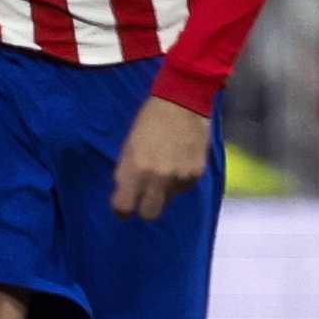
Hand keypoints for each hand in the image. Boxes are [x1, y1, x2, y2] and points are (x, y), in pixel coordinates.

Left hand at [111, 94, 210, 220]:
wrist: (183, 103)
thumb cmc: (149, 121)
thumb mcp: (128, 146)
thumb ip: (125, 173)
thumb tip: (123, 193)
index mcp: (138, 170)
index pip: (124, 208)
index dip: (122, 208)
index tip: (123, 203)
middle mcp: (160, 179)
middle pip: (150, 215)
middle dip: (144, 208)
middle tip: (142, 196)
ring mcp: (181, 178)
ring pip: (168, 200)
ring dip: (162, 191)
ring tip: (164, 167)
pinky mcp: (197, 175)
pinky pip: (182, 188)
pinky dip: (178, 181)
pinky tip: (178, 161)